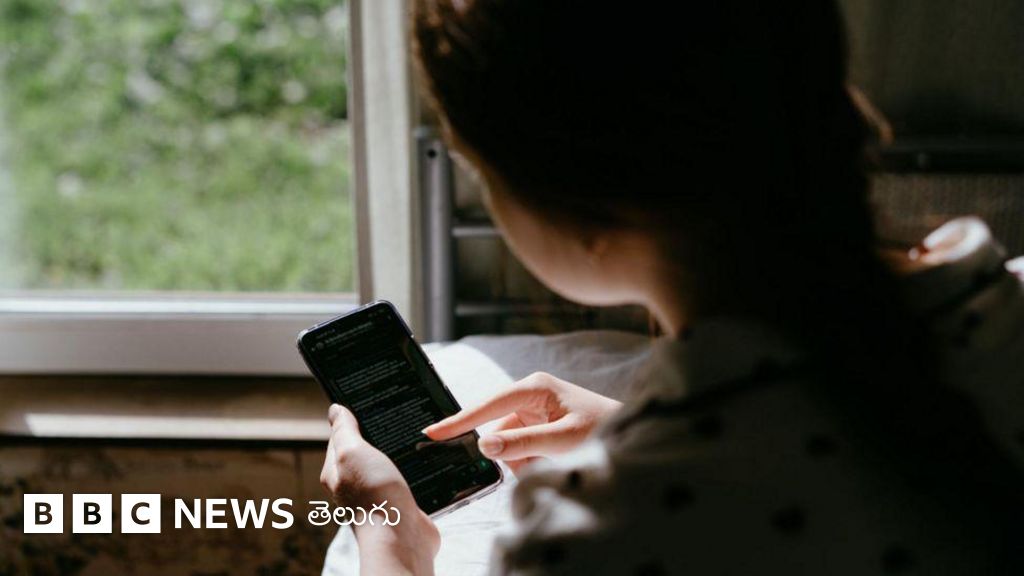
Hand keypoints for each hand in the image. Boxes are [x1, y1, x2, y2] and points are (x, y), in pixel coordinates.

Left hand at [321, 404, 438, 574]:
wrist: (402, 536)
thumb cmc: (373, 495)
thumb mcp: (352, 452)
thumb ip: (344, 430)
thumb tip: (335, 409)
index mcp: (337, 471)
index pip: (340, 437)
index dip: (351, 419)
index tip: (368, 403)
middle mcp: (355, 484)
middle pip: (365, 450)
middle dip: (378, 435)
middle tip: (394, 417)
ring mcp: (379, 494)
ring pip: (389, 464)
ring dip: (399, 452)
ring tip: (413, 436)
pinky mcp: (401, 502)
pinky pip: (408, 478)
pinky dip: (415, 469)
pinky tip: (424, 459)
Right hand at [424, 372, 620, 473]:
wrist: (631, 434)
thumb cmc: (603, 429)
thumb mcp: (564, 439)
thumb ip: (524, 443)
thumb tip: (486, 445)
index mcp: (534, 387)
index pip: (487, 406)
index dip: (459, 421)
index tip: (432, 433)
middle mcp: (530, 395)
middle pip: (497, 430)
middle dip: (512, 454)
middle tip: (539, 460)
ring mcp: (533, 410)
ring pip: (508, 445)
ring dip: (525, 461)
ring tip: (555, 461)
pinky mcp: (538, 426)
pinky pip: (520, 450)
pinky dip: (531, 462)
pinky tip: (553, 460)